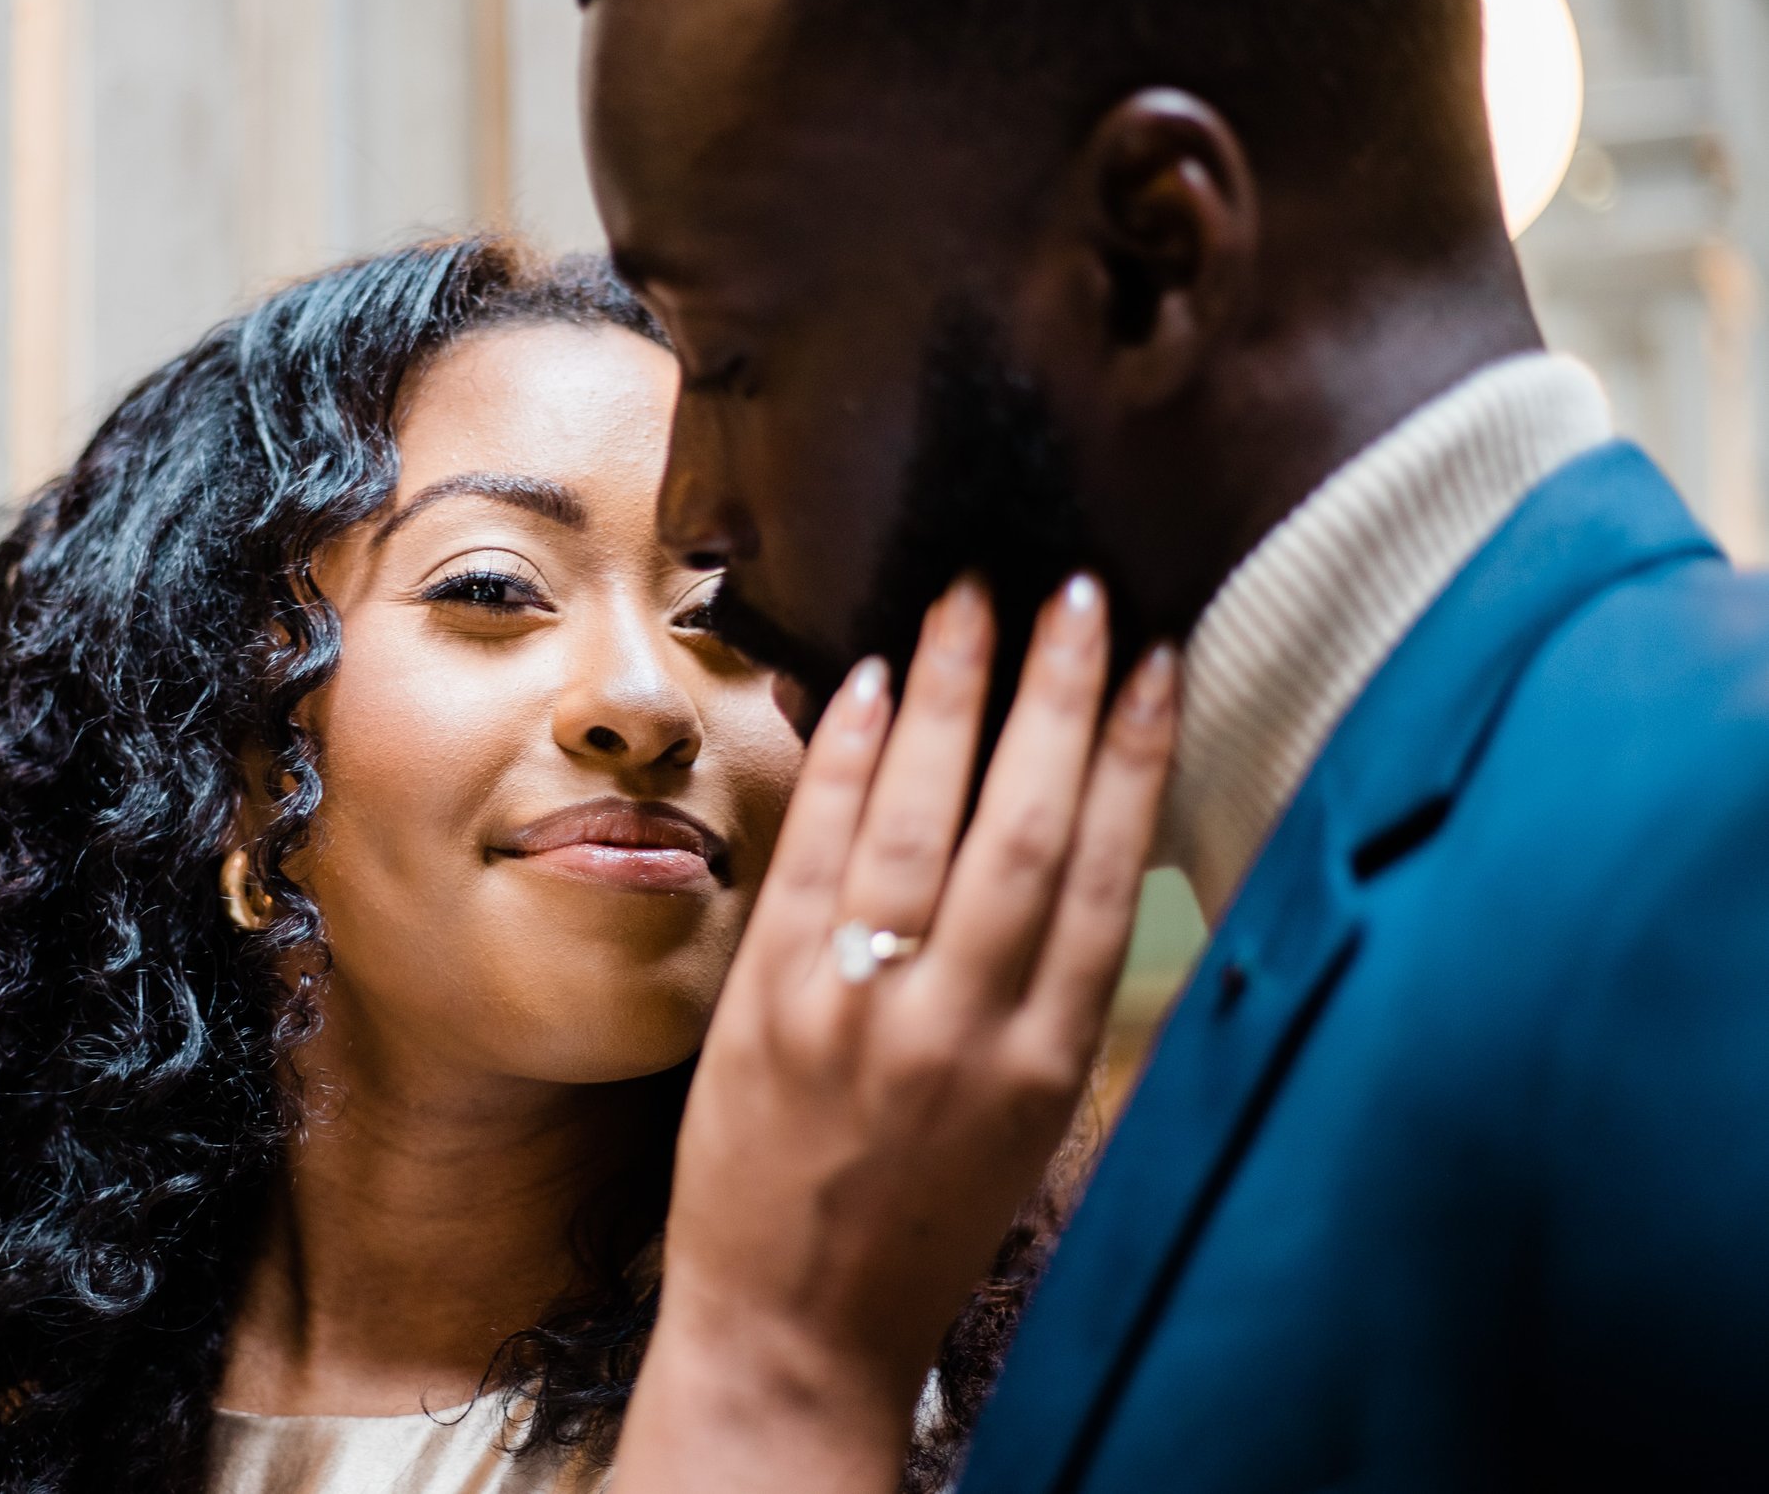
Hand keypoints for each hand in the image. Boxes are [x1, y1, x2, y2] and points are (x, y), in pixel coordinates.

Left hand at [616, 574, 1177, 1493]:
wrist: (796, 1329)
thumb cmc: (921, 1219)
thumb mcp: (1021, 1119)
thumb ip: (1045, 988)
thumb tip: (1072, 836)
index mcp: (1046, 1060)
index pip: (1103, 875)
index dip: (1132, 756)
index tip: (1153, 661)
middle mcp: (963, 1027)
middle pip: (1024, 828)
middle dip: (1054, 696)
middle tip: (1072, 589)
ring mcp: (858, 1010)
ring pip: (920, 822)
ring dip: (949, 696)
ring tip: (972, 596)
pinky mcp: (766, 1004)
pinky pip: (815, 855)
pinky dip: (845, 761)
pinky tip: (864, 680)